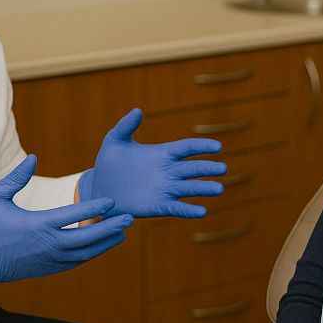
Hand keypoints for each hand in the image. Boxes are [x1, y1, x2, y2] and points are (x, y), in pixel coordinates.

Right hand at [0, 155, 132, 294]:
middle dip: (110, 228)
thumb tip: (34, 157)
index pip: (72, 216)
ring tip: (123, 231)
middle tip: (129, 218)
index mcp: (37, 225)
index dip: (94, 207)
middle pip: (87, 238)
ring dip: (105, 242)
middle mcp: (47, 245)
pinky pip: (76, 262)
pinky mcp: (48, 270)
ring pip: (85, 253)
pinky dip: (92, 253)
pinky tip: (103, 244)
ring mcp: (49, 260)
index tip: (111, 201)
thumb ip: (17, 177)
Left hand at [77, 108, 226, 218]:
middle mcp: (168, 171)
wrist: (99, 189)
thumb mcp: (114, 140)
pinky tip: (202, 211)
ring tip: (219, 189)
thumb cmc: (108, 163)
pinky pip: (177, 208)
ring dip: (204, 188)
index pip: (186, 148)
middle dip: (208, 168)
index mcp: (161, 153)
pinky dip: (189, 210)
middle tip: (222, 168)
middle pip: (193, 168)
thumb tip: (138, 110)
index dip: (202, 147)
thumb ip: (126, 125)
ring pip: (189, 188)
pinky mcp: (158, 206)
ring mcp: (164, 190)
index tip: (217, 146)